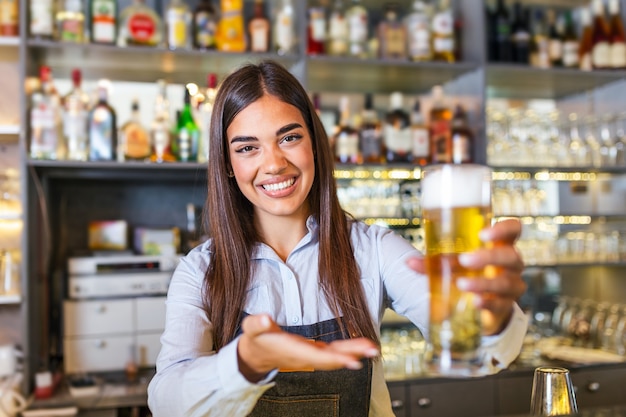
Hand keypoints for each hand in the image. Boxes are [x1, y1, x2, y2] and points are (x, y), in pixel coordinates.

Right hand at [237, 314, 378, 381]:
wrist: (254, 355)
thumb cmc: (255, 339)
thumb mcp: (251, 328)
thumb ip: (257, 323)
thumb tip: (265, 318)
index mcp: (292, 350)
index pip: (316, 356)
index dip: (334, 358)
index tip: (352, 360)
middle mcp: (304, 356)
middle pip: (331, 358)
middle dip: (352, 355)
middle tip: (372, 351)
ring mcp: (310, 355)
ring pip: (335, 355)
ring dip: (354, 351)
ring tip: (372, 348)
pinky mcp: (313, 351)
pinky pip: (333, 352)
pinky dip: (348, 349)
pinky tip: (361, 346)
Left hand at [406, 218, 525, 335]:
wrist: (480, 303)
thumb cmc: (469, 272)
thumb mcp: (454, 263)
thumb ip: (435, 261)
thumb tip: (409, 262)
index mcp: (501, 244)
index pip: (513, 229)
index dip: (503, 229)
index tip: (483, 233)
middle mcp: (511, 263)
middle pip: (510, 256)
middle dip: (488, 256)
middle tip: (465, 260)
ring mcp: (511, 285)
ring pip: (505, 282)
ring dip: (482, 282)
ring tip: (462, 284)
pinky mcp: (505, 305)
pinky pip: (500, 303)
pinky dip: (486, 302)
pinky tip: (474, 301)